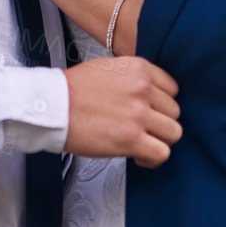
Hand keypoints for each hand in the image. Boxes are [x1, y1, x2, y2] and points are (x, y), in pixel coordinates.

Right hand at [63, 56, 181, 166]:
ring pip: (173, 133)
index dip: (162, 103)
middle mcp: (142, 89)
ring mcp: (139, 115)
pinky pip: (162, 153)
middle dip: (160, 122)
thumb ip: (132, 76)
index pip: (172, 88)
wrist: (51, 106)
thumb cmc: (71, 89)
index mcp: (138, 69)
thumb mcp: (107, 67)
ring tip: (143, 144)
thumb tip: (146, 91)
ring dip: (160, 140)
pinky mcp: (132, 139)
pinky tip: (140, 157)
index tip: (154, 111)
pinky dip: (153, 159)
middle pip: (174, 111)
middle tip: (144, 129)